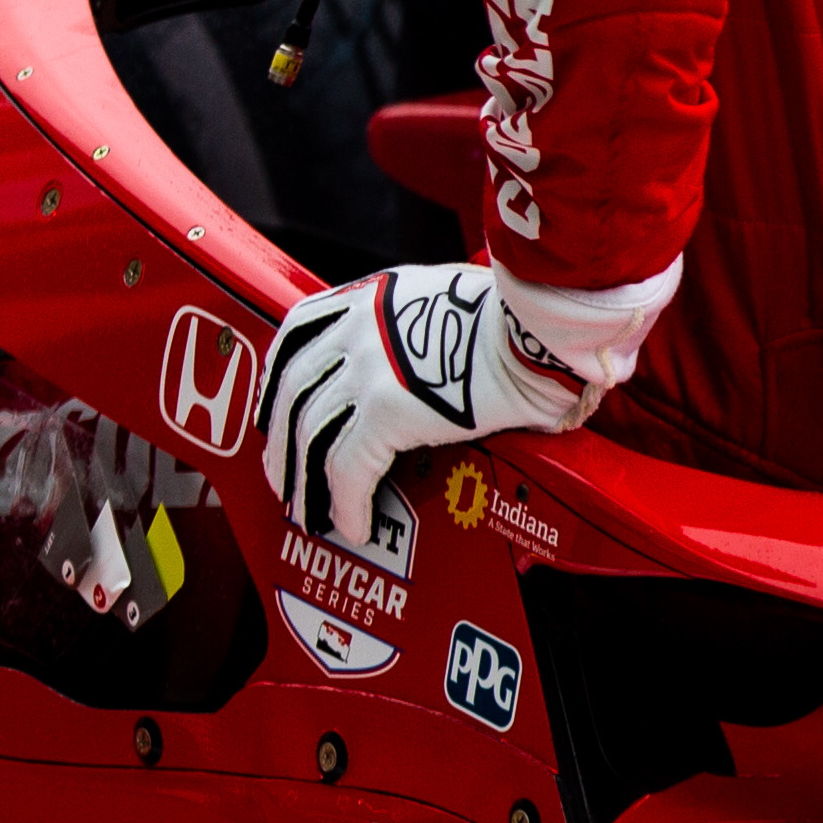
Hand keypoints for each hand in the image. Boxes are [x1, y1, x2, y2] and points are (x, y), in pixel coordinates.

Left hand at [259, 260, 676, 546]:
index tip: (277, 406)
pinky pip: (347, 468)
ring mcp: (368, 369)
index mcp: (373, 297)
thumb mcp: (455, 301)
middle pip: (293, 388)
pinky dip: (345, 502)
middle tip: (281, 473)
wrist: (544, 323)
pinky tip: (353, 524)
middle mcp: (359, 328)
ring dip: (302, 480)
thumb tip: (437, 364)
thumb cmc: (523, 317)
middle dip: (280, 438)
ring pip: (308, 433)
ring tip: (307, 510)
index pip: (298, 331)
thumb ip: (427, 328)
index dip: (280, 376)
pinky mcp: (388, 410)